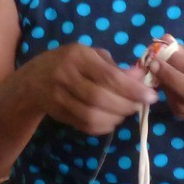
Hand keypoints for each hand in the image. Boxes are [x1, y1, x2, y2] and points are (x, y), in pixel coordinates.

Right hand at [23, 44, 153, 135]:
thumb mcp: (91, 56)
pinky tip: (111, 120)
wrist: (32, 80)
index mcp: (77, 56)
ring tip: (125, 112)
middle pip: (100, 98)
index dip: (132, 89)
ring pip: (92, 115)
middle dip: (125, 105)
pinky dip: (103, 127)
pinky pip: (84, 126)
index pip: (108, 76)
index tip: (151, 96)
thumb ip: (116, 68)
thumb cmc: (69, 62)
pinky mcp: (58, 114)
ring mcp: (59, 97)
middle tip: (139, 105)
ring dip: (115, 118)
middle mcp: (65, 76)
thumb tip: (141, 79)